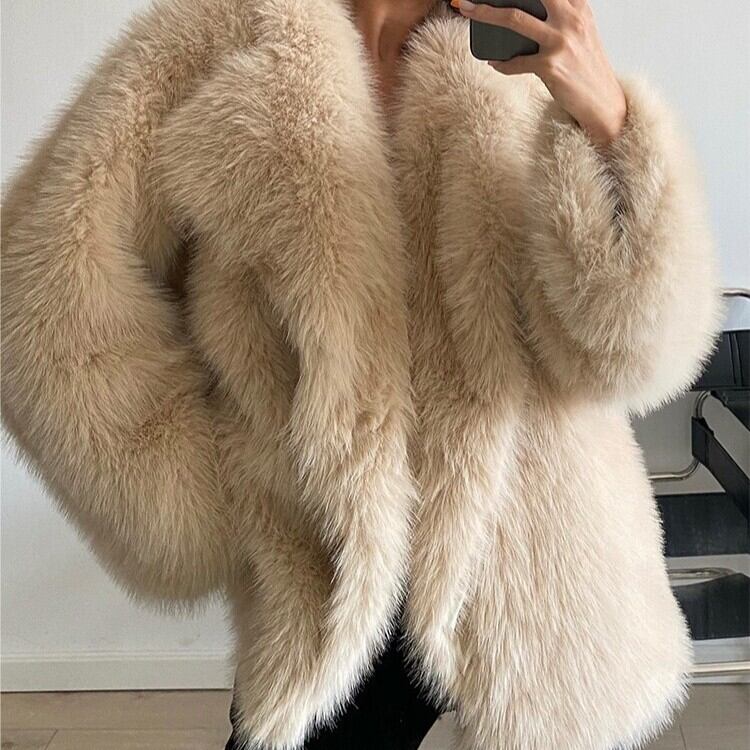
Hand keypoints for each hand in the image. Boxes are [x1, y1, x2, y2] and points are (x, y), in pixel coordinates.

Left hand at [452, 0, 626, 147]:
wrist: (602, 103)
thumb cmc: (587, 69)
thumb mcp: (581, 33)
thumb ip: (561, 17)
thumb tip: (523, 13)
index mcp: (579, 8)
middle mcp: (570, 20)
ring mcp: (560, 42)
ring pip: (514, 19)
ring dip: (486, 14)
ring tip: (469, 11)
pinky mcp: (550, 66)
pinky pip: (514, 63)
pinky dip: (501, 64)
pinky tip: (496, 63)